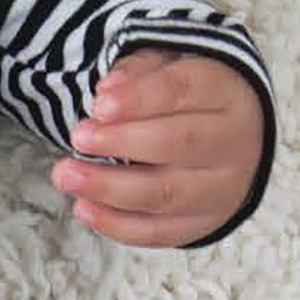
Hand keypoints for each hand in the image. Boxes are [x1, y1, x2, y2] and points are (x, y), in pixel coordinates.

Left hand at [49, 46, 266, 248]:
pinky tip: (84, 208)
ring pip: (166, 193)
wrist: (232, 141)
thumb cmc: (189, 100)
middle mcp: (232, 143)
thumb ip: (139, 71)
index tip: (99, 106)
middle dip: (121, 143)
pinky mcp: (204, 223)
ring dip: (109, 188)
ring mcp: (222, 189)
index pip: (184, 90)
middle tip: (78, 138)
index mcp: (226, 94)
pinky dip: (117, 225)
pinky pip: (160, 232)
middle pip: (178, 143)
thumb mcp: (168, 68)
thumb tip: (108, 89)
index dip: (139, 98)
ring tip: (66, 175)